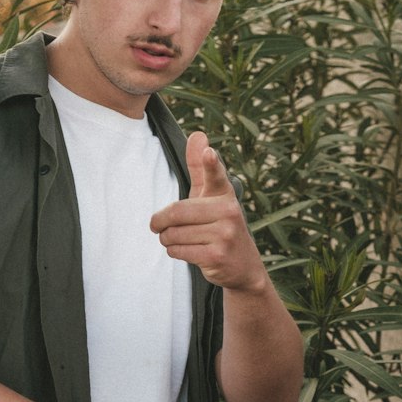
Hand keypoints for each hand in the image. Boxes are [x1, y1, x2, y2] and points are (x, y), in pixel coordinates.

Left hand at [150, 131, 265, 291]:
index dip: (210, 163)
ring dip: (167, 239)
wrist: (243, 266)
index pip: (216, 175)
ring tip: (179, 240)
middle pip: (177, 212)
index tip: (209, 153)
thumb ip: (201, 167)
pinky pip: (178, 250)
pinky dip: (174, 251)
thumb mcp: (211, 196)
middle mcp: (229, 211)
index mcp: (225, 194)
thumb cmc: (220, 225)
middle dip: (160, 222)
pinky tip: (187, 251)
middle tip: (158, 226)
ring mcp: (225, 235)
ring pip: (174, 234)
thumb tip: (198, 134)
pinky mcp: (217, 255)